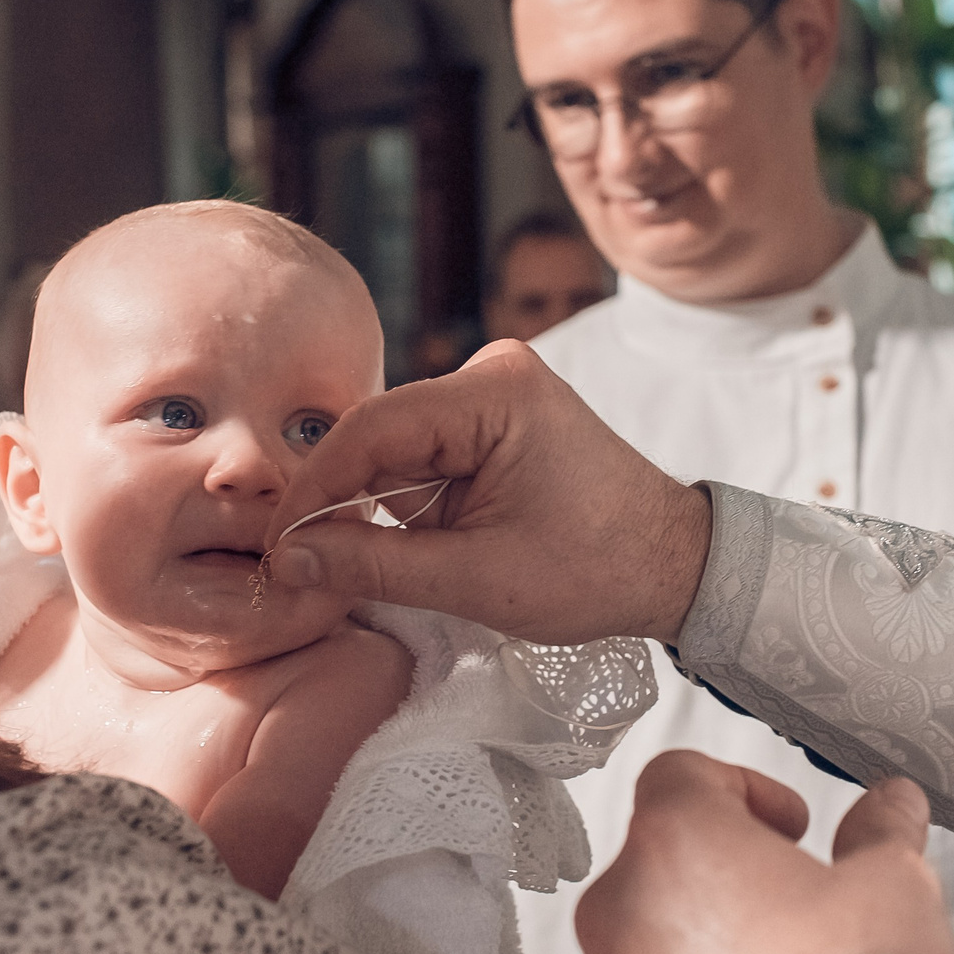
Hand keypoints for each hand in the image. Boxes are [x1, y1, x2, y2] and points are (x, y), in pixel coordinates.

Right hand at [263, 340, 712, 644]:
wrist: (674, 563)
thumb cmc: (598, 569)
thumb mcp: (477, 580)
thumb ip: (374, 566)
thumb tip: (287, 560)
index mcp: (497, 392)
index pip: (372, 428)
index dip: (315, 490)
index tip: (278, 545)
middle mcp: (492, 373)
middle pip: (379, 435)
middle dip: (342, 502)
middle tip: (299, 566)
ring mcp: (494, 393)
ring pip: (396, 451)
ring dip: (377, 508)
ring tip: (360, 564)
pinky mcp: (495, 420)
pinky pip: (425, 458)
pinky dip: (408, 504)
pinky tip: (406, 547)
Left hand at [576, 751, 953, 953]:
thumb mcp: (893, 888)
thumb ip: (881, 834)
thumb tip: (890, 807)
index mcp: (675, 842)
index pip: (682, 776)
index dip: (744, 789)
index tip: (792, 826)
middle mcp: (621, 916)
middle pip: (659, 868)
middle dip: (724, 878)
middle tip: (797, 907)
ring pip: (650, 953)